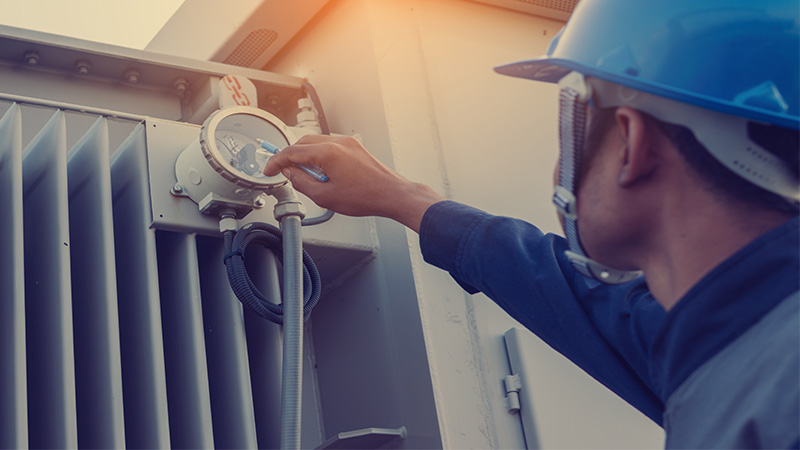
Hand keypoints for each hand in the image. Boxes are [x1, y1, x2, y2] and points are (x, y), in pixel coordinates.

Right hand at [263, 135, 443, 231]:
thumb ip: (302, 182)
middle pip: (303, 142)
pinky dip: (319, 154)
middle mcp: (337, 142)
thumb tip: (290, 173)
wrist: (391, 194)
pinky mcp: (354, 147)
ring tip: (303, 175)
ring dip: (305, 155)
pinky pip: (329, 145)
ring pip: (316, 142)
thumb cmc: (366, 197)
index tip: (269, 170)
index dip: (276, 161)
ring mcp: (348, 143)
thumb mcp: (325, 196)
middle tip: (282, 170)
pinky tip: (320, 171)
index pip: (292, 152)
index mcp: (328, 153)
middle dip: (289, 156)